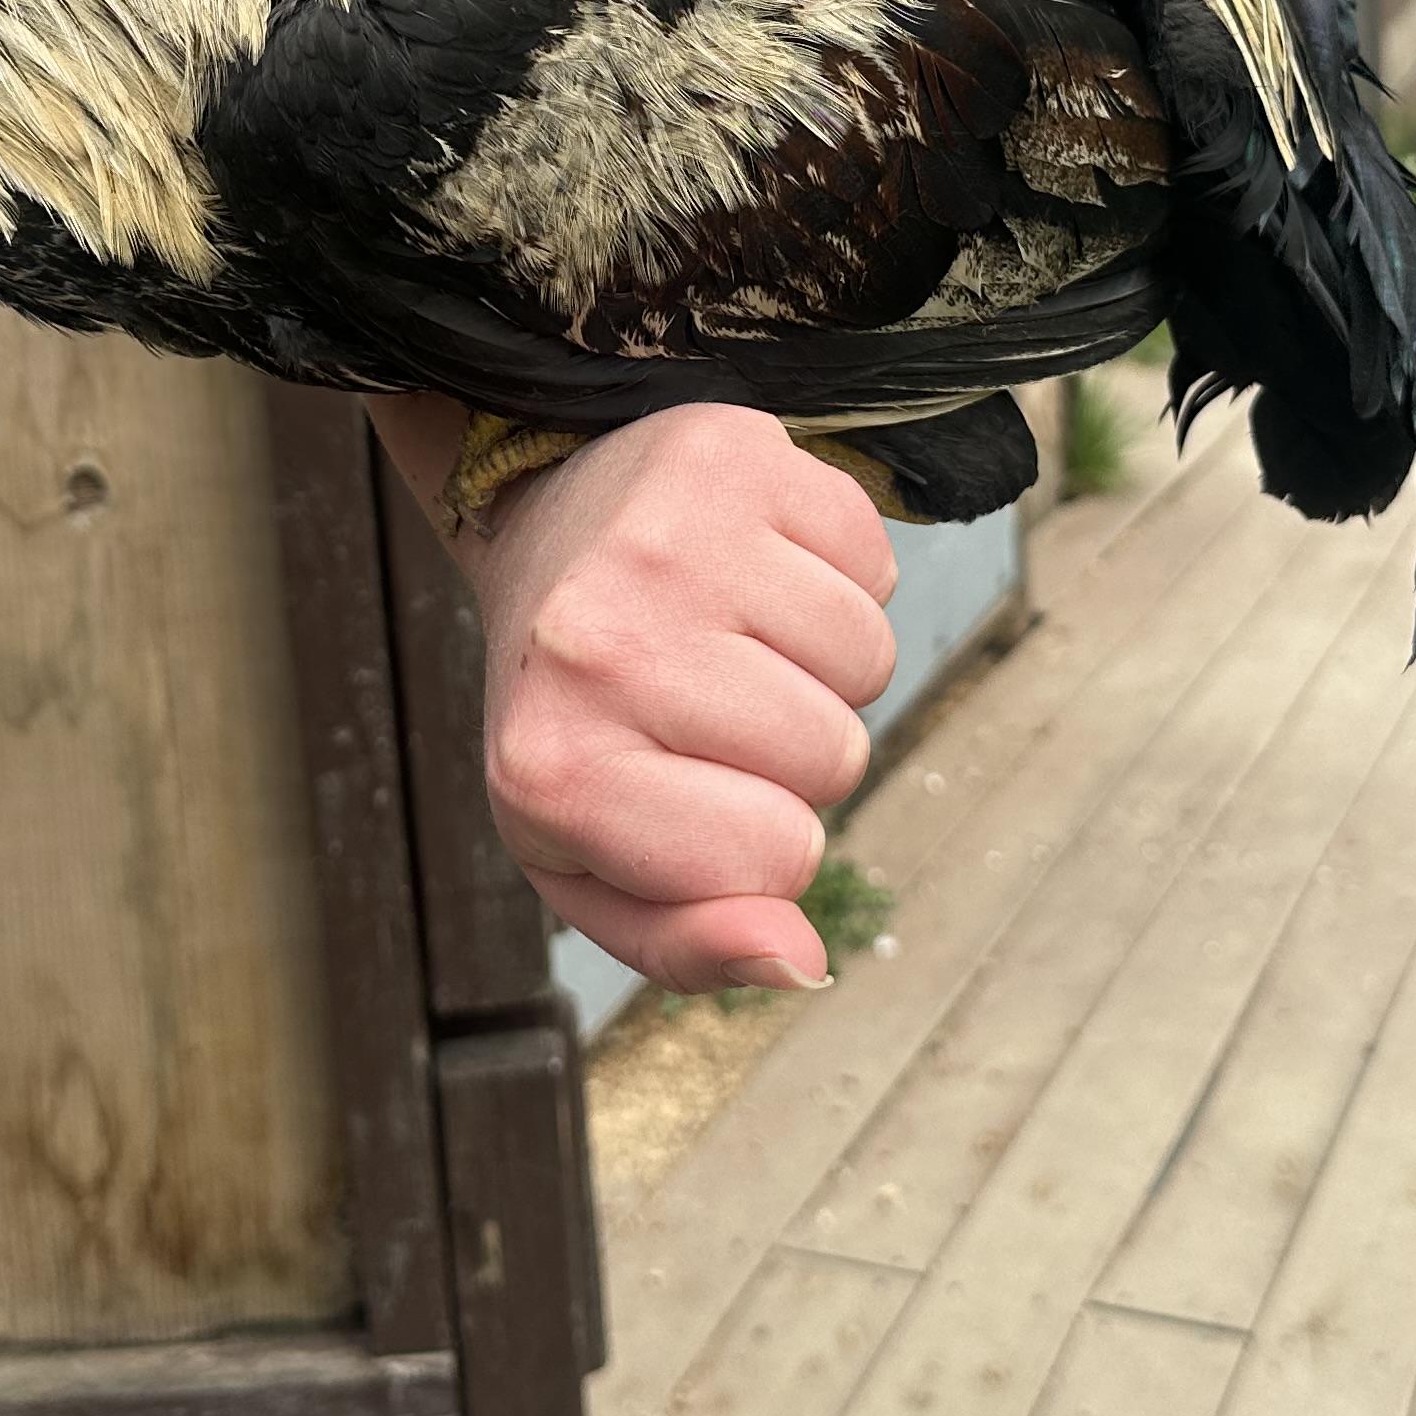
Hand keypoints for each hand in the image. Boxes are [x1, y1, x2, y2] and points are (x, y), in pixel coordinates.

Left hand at [371, 399, 897, 992]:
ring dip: (822, 661)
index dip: (763, 839)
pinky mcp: (730, 454)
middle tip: (709, 698)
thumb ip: (686, 943)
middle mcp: (597, 648)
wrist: (538, 527)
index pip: (775, 859)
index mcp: (549, 772)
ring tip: (731, 630)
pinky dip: (840, 573)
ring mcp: (667, 540)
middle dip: (795, 748)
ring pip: (869, 660)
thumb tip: (798, 961)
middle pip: (834, 758)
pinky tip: (755, 565)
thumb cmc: (579, 714)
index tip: (697, 791)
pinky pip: (877, 561)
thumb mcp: (594, 859)